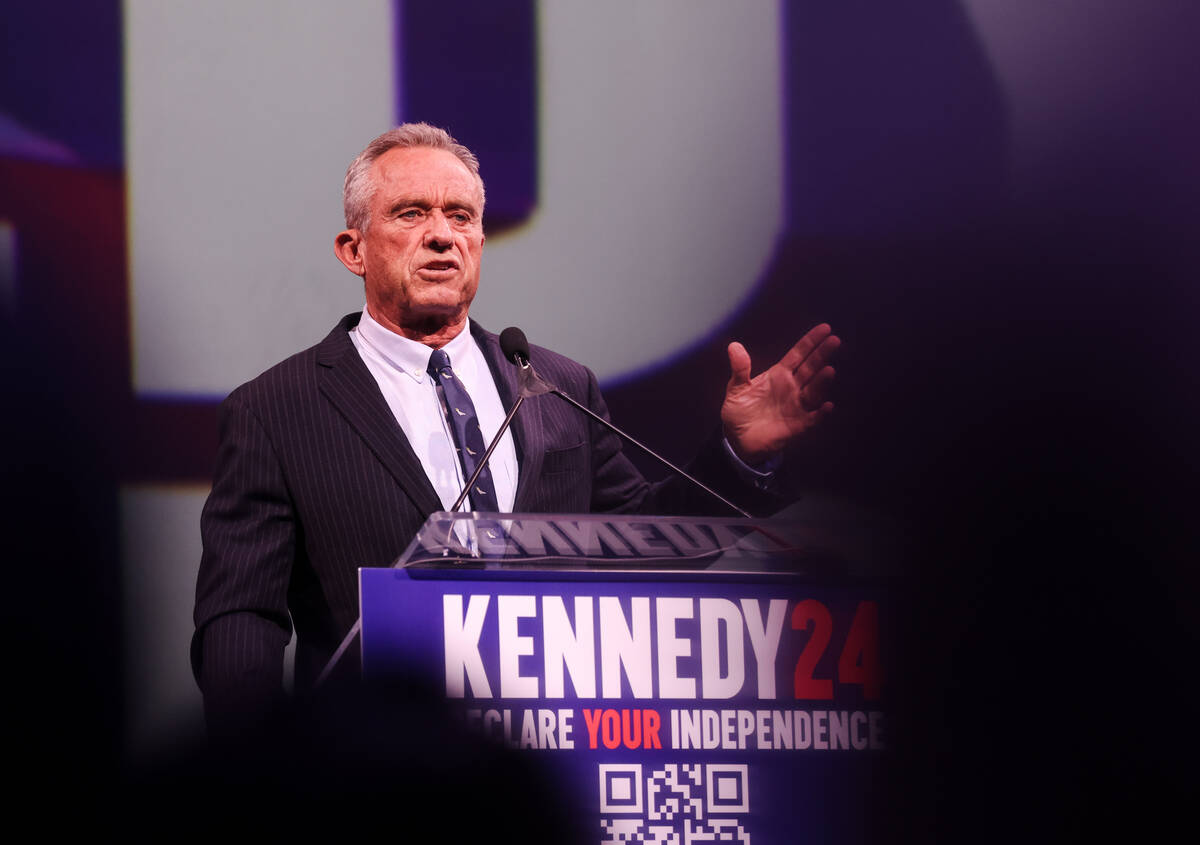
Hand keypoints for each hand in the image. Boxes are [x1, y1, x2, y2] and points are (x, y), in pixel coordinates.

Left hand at [721, 324, 839, 464]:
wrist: (738, 439)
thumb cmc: (740, 411)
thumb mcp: (736, 388)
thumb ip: (740, 369)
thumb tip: (734, 346)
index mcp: (779, 375)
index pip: (798, 355)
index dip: (810, 342)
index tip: (824, 328)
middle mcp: (792, 387)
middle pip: (810, 368)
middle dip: (822, 354)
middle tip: (834, 340)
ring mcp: (797, 406)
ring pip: (813, 391)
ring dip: (822, 382)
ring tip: (829, 370)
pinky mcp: (798, 425)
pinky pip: (813, 418)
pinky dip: (820, 413)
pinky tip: (827, 406)